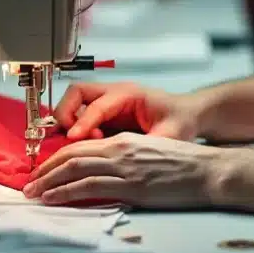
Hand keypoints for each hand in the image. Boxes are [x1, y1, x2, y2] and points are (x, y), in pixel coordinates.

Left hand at [23, 132, 221, 206]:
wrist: (207, 170)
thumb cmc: (183, 164)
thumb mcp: (149, 153)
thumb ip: (124, 158)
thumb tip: (102, 172)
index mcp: (124, 141)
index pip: (81, 145)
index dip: (56, 158)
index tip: (42, 170)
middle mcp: (120, 149)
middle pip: (71, 155)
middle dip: (45, 170)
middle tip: (28, 184)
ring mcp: (124, 167)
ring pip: (75, 169)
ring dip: (49, 182)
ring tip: (33, 194)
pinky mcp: (131, 186)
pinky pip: (89, 186)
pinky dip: (67, 191)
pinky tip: (54, 198)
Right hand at [53, 81, 201, 140]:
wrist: (187, 114)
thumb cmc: (180, 120)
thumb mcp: (171, 135)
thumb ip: (151, 146)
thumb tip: (132, 159)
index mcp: (129, 95)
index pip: (98, 105)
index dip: (83, 122)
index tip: (73, 139)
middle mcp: (114, 94)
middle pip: (76, 93)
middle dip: (66, 114)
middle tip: (73, 140)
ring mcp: (107, 102)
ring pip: (74, 102)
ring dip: (69, 122)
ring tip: (83, 144)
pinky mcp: (104, 113)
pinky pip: (80, 116)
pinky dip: (75, 129)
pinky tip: (88, 147)